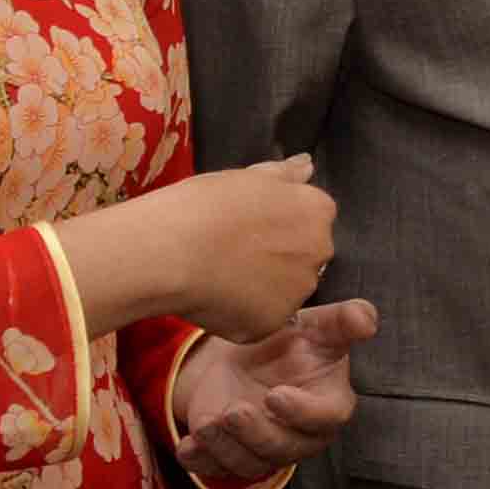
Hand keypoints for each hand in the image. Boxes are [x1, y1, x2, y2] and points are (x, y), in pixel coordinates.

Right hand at [169, 156, 338, 342]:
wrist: (170, 251)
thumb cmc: (205, 206)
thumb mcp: (248, 176)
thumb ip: (285, 174)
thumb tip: (306, 165)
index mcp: (317, 211)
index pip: (312, 219)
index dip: (278, 224)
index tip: (250, 227)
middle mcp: (319, 251)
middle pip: (305, 257)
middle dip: (278, 258)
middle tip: (234, 254)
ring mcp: (298, 291)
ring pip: (285, 291)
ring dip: (262, 288)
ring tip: (220, 278)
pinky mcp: (272, 323)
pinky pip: (260, 319)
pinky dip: (241, 314)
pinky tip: (213, 299)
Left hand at [175, 297, 374, 488]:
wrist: (246, 356)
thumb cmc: (292, 340)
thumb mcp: (316, 325)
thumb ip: (344, 321)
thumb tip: (367, 320)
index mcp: (329, 404)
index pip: (325, 419)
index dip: (302, 413)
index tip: (275, 395)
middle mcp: (301, 436)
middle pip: (284, 449)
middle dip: (256, 433)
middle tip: (233, 411)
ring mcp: (265, 450)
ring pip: (249, 463)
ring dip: (226, 446)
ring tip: (208, 421)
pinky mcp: (232, 457)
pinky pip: (217, 469)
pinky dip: (200, 460)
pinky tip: (188, 445)